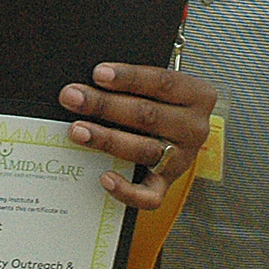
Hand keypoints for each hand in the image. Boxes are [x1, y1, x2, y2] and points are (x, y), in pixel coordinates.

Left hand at [60, 63, 215, 208]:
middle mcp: (193, 127)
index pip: (162, 82)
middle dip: (104, 105)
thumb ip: (131, 82)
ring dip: (106, 140)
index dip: (129, 77)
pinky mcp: (168, 183)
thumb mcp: (156, 84)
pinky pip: (150, 195)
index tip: (98, 73)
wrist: (180, 128)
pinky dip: (127, 190)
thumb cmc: (158, 98)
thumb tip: (89, 83)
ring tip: (78, 131)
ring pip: (143, 150)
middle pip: (147, 115)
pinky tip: (105, 177)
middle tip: (72, 97)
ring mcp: (182, 158)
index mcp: (196, 94)